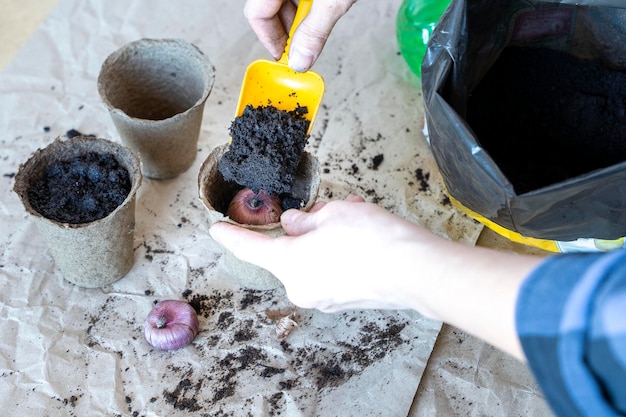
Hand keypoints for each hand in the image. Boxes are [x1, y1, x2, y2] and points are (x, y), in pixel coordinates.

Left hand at [210, 196, 542, 359]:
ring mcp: (323, 298)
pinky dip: (338, 253)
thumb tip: (295, 225)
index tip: (216, 230)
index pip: (250, 248)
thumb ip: (304, 219)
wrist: (416, 271)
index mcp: (289, 265)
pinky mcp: (342, 301)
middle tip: (328, 208)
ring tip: (354, 217)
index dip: (231, 236)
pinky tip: (362, 236)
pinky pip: (329, 270)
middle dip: (305, 228)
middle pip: (289, 251)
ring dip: (326, 237)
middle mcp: (300, 287)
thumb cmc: (372, 239)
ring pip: (312, 258)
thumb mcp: (332, 213)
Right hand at [244, 0, 357, 71]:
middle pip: (267, 10)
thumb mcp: (333, 2)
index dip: (270, 41)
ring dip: (299, 20)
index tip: (285, 59)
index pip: (257, 16)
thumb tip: (300, 62)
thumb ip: (315, 31)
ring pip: (282, 3)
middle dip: (287, 32)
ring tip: (317, 28)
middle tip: (303, 49)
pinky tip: (321, 11)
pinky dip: (307, 7)